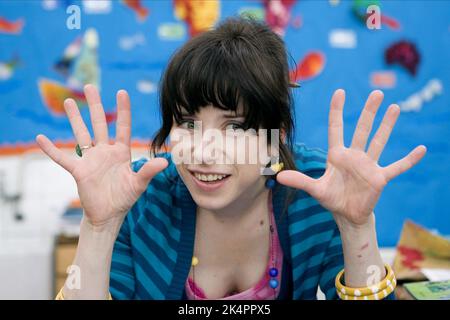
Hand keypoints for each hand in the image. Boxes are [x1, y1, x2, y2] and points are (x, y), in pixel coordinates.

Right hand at [36, 85, 167, 225]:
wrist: (108, 215)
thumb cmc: (124, 198)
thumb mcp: (138, 184)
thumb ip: (148, 171)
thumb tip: (165, 161)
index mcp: (121, 152)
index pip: (122, 127)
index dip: (123, 110)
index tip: (121, 92)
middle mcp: (105, 151)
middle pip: (99, 123)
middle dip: (95, 105)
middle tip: (90, 86)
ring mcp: (91, 159)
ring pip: (81, 134)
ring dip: (75, 118)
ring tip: (70, 101)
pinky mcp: (79, 170)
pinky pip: (62, 157)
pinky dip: (51, 149)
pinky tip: (40, 138)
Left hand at [277, 89, 425, 226]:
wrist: (347, 214)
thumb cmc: (331, 199)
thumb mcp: (315, 189)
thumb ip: (299, 181)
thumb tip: (277, 177)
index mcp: (337, 155)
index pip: (336, 128)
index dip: (337, 111)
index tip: (340, 92)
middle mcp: (354, 156)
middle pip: (362, 130)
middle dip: (369, 112)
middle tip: (377, 93)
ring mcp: (369, 165)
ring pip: (379, 141)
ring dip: (387, 126)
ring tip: (395, 108)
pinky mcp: (380, 178)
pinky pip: (397, 167)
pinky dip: (408, 160)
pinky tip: (421, 149)